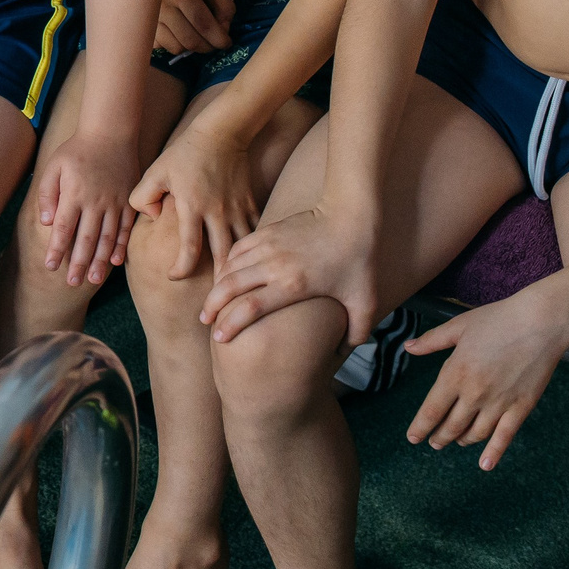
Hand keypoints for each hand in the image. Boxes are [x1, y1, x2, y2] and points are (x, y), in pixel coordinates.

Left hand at [34, 131, 140, 286]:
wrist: (110, 133)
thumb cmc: (77, 151)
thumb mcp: (53, 167)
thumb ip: (47, 194)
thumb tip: (47, 222)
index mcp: (74, 194)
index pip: (64, 228)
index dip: (57, 249)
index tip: (50, 266)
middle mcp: (95, 201)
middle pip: (86, 238)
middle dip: (78, 262)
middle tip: (71, 283)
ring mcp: (115, 202)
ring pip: (107, 237)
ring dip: (99, 260)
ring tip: (92, 279)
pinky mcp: (129, 201)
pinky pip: (126, 228)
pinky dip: (121, 246)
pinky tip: (115, 262)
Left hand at [130, 100, 261, 280]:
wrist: (222, 131)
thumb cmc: (184, 153)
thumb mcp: (155, 171)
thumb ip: (143, 196)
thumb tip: (149, 219)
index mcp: (192, 207)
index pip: (189, 249)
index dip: (181, 269)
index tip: (174, 277)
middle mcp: (218, 212)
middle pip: (223, 256)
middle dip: (219, 281)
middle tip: (211, 298)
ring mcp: (238, 209)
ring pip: (243, 248)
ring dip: (239, 269)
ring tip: (233, 288)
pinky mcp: (251, 203)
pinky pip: (255, 232)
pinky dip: (253, 249)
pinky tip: (251, 262)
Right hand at [154, 0, 232, 55]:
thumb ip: (224, 5)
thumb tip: (223, 29)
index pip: (203, 24)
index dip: (218, 38)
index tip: (226, 43)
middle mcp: (164, 7)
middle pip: (191, 40)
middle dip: (208, 47)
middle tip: (213, 43)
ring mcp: (151, 19)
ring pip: (177, 47)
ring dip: (192, 47)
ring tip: (195, 36)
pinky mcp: (144, 28)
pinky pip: (164, 47)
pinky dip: (175, 45)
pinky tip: (178, 34)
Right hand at [202, 204, 379, 344]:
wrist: (351, 216)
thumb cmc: (359, 260)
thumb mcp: (364, 301)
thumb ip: (357, 332)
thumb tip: (345, 352)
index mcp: (293, 285)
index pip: (250, 308)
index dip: (230, 324)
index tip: (220, 338)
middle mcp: (274, 265)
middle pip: (230, 286)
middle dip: (212, 305)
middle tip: (205, 320)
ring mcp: (268, 245)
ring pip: (230, 266)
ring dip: (217, 285)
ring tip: (212, 301)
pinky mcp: (268, 231)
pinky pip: (238, 249)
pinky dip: (227, 264)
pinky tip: (226, 275)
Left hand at [399, 286, 568, 469]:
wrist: (540, 323)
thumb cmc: (497, 320)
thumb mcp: (458, 326)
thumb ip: (432, 341)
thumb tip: (408, 347)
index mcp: (455, 374)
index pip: (431, 410)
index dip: (420, 427)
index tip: (412, 438)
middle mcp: (474, 393)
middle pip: (452, 426)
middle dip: (439, 437)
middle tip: (433, 443)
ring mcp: (499, 403)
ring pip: (476, 433)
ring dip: (462, 441)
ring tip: (456, 442)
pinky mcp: (522, 407)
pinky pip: (505, 436)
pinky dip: (494, 453)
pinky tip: (485, 465)